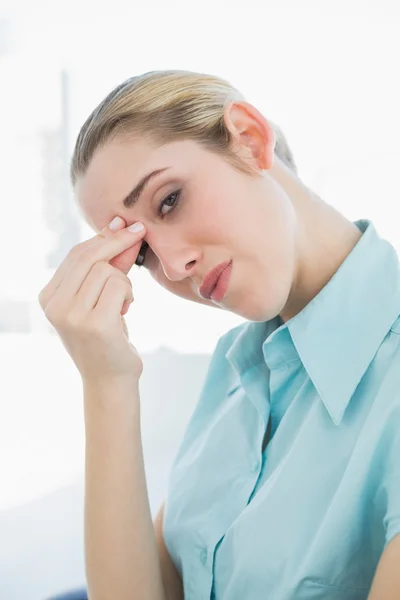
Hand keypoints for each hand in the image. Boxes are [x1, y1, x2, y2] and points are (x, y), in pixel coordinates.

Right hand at [38, 217, 145, 382]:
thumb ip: (109, 264)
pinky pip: (120, 286)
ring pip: (107, 271)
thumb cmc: (107, 336)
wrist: (110, 379)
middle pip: (90, 256)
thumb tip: (120, 225)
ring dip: (124, 282)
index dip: (104, 237)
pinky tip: (125, 311)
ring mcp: (72, 315)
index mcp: (49, 296)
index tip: (125, 224)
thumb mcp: (101, 297)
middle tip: (140, 233)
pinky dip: (129, 294)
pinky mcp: (95, 324)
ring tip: (123, 303)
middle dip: (119, 242)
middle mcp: (55, 305)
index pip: (77, 255)